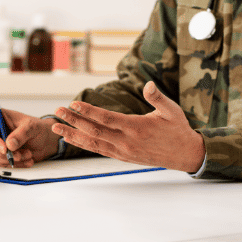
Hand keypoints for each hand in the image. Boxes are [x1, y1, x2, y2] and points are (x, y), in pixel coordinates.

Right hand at [0, 109, 59, 167]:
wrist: (44, 139)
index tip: (5, 149)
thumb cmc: (36, 128)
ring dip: (12, 159)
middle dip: (5, 153)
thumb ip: (21, 134)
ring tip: (28, 154)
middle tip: (20, 155)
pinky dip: (15, 163)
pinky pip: (1, 163)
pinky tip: (26, 160)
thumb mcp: (32, 127)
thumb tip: (9, 144)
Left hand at [51, 81, 205, 172]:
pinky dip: (83, 144)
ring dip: (73, 135)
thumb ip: (157, 98)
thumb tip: (148, 85)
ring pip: (93, 144)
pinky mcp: (122, 157)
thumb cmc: (178, 130)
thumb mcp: (172, 111)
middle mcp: (126, 142)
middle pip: (94, 131)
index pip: (106, 119)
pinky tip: (72, 138)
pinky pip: (99, 150)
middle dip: (73, 121)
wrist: (185, 155)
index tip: (73, 104)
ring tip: (56, 128)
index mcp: (136, 128)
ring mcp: (123, 151)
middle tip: (57, 112)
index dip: (88, 111)